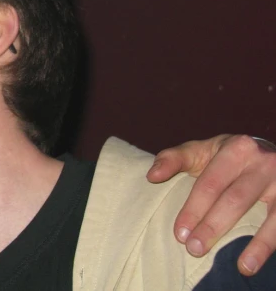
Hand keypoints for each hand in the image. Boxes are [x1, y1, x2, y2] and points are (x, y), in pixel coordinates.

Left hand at [147, 134, 275, 275]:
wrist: (268, 151)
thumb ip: (174, 159)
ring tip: (242, 267)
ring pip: (270, 215)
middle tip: (194, 249)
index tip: (179, 234)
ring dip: (257, 244)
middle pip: (235, 199)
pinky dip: (272, 244)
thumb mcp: (201, 151)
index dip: (193, 209)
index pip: (210, 183)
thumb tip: (151, 176)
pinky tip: (260, 261)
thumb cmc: (227, 156)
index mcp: (236, 147)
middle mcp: (263, 162)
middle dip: (213, 227)